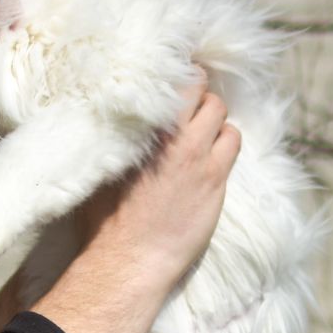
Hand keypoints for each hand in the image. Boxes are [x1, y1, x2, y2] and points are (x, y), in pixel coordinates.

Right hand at [27, 86, 240, 332]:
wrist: (130, 260)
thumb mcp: (99, 168)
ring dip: (212, 116)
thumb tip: (107, 113)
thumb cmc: (105, 220)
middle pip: (201, 87)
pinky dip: (224, 141)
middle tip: (186, 102)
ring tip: (197, 130)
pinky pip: (232, 142)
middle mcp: (175, 137)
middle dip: (196, 90)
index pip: (172, 78)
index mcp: (143, 129)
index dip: (176, 73)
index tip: (170, 76)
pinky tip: (209, 153)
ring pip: (221, 113)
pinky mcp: (216, 180)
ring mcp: (200, 158)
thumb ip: (112, 135)